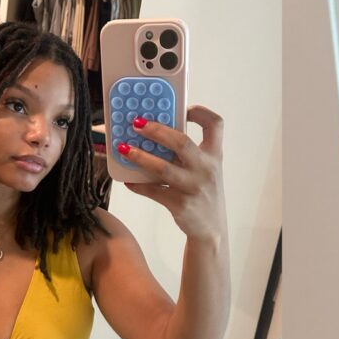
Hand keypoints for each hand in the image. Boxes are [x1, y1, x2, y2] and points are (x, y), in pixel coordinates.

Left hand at [119, 105, 225, 241]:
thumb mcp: (206, 170)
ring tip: (123, 148)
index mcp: (214, 156)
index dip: (200, 112)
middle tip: (137, 124)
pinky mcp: (180, 205)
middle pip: (182, 142)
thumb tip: (156, 135)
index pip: (215, 125)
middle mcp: (206, 169)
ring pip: (163, 168)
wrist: (211, 229)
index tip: (182, 108)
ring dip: (140, 157)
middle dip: (156, 130)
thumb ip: (189, 153)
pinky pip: (154, 191)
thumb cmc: (203, 193)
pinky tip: (127, 179)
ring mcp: (193, 188)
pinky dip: (138, 185)